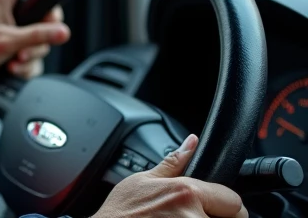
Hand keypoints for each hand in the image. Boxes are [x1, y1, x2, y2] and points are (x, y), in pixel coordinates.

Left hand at [0, 0, 68, 81]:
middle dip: (35, 41)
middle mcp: (0, 3)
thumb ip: (37, 35)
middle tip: (25, 52)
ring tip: (15, 62)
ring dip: (27, 53)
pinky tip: (12, 67)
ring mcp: (0, 19)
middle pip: (37, 16)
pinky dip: (19, 56)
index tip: (50, 23)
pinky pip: (19, 42)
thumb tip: (62, 31)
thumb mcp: (8, 42)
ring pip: (29, 34)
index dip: (47, 5)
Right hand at [93, 134, 246, 217]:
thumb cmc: (120, 213)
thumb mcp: (142, 180)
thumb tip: (191, 142)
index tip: (214, 208)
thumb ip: (173, 163)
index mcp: (186, 193)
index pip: (233, 202)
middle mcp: (193, 217)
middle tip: (189, 215)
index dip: (226, 205)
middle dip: (214, 216)